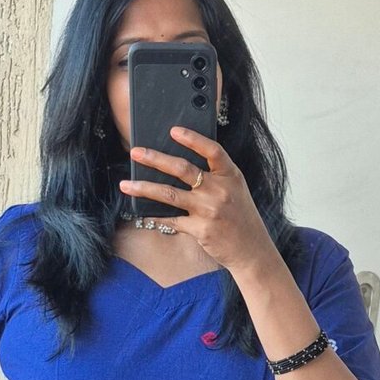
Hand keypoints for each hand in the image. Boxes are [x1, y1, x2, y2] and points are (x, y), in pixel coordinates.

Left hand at [118, 128, 278, 277]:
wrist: (252, 249)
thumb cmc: (241, 217)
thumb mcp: (235, 189)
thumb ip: (215, 175)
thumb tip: (179, 164)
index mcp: (230, 175)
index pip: (212, 150)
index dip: (193, 139)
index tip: (173, 130)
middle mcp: (220, 190)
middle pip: (183, 169)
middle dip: (155, 159)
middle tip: (136, 152)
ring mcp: (209, 210)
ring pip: (170, 194)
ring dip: (144, 188)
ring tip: (126, 184)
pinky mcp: (200, 230)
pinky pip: (171, 220)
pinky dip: (155, 216)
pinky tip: (142, 213)